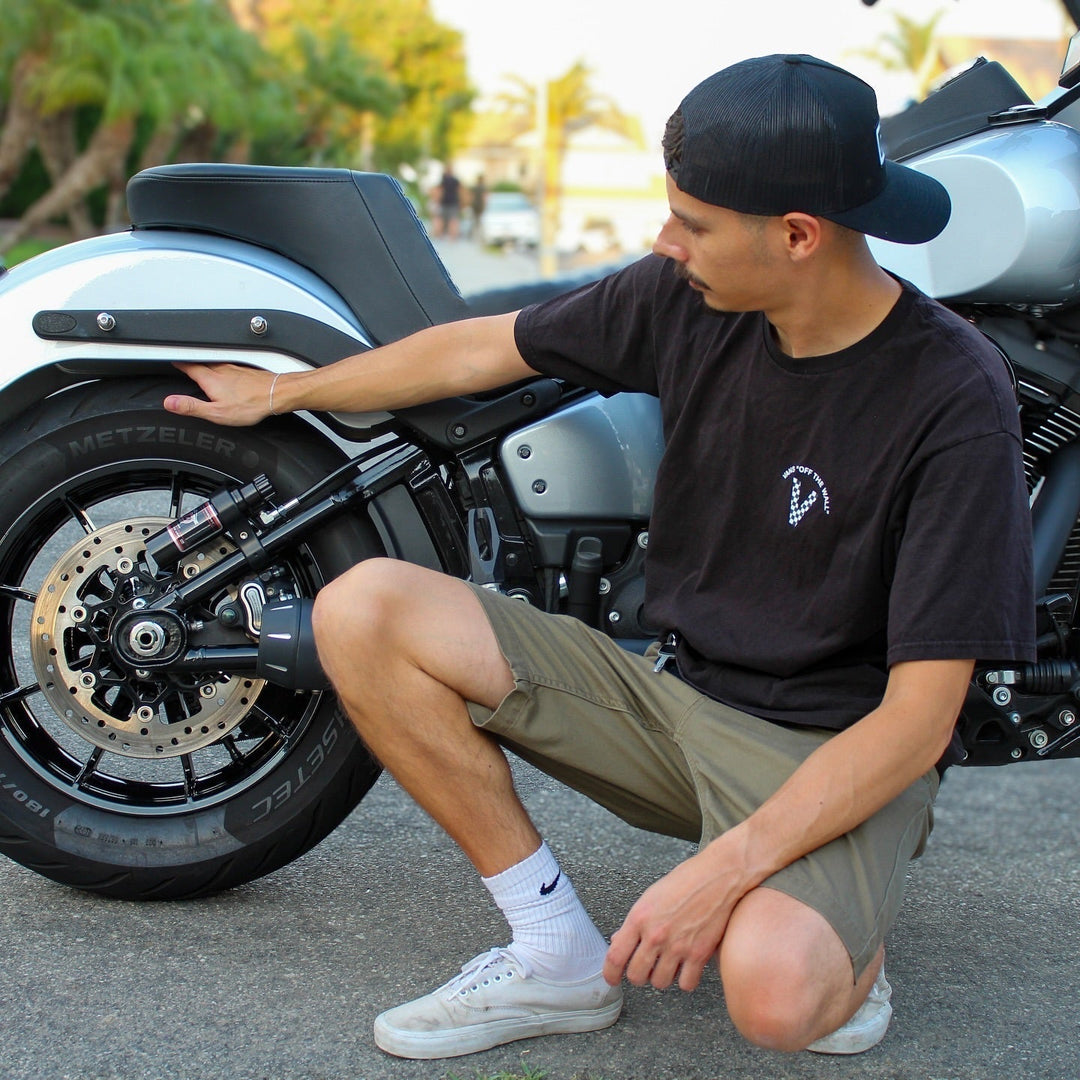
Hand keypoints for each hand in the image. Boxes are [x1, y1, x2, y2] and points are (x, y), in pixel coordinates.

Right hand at [163, 362, 279, 425]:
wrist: (277, 394)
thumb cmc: (251, 404)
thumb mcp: (217, 412)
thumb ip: (192, 406)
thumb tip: (170, 402)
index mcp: (211, 379)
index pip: (188, 366)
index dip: (179, 364)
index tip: (172, 361)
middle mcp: (222, 370)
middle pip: (201, 363)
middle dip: (191, 363)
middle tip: (184, 364)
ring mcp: (235, 368)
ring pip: (216, 364)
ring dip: (207, 365)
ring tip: (201, 369)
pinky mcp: (246, 371)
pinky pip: (229, 367)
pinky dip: (222, 369)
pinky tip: (226, 376)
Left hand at [603, 846, 745, 991]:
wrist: (717, 876)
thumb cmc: (685, 881)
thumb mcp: (650, 897)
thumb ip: (634, 923)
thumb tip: (619, 942)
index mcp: (639, 918)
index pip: (615, 956)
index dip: (610, 973)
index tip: (612, 978)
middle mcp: (656, 935)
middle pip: (636, 976)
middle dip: (638, 975)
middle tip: (644, 967)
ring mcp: (677, 946)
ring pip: (659, 983)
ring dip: (661, 977)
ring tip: (667, 964)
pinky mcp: (699, 954)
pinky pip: (686, 984)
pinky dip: (685, 980)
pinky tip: (686, 968)